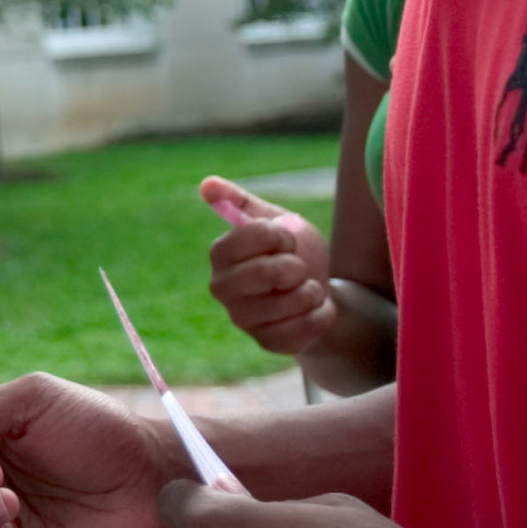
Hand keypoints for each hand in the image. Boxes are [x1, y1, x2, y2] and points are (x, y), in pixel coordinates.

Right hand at [201, 176, 335, 356]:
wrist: (317, 289)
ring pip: (288, 303)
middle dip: (295, 267)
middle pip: (265, 273)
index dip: (280, 236)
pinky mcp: (266, 343)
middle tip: (298, 267)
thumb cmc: (292, 251)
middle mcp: (222, 287)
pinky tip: (315, 309)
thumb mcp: (273, 220)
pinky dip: (320, 315)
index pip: (252, 236)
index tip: (287, 239)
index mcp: (221, 253)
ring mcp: (242, 319)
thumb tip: (206, 184)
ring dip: (311, 291)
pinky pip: (302, 329)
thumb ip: (240, 202)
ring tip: (308, 288)